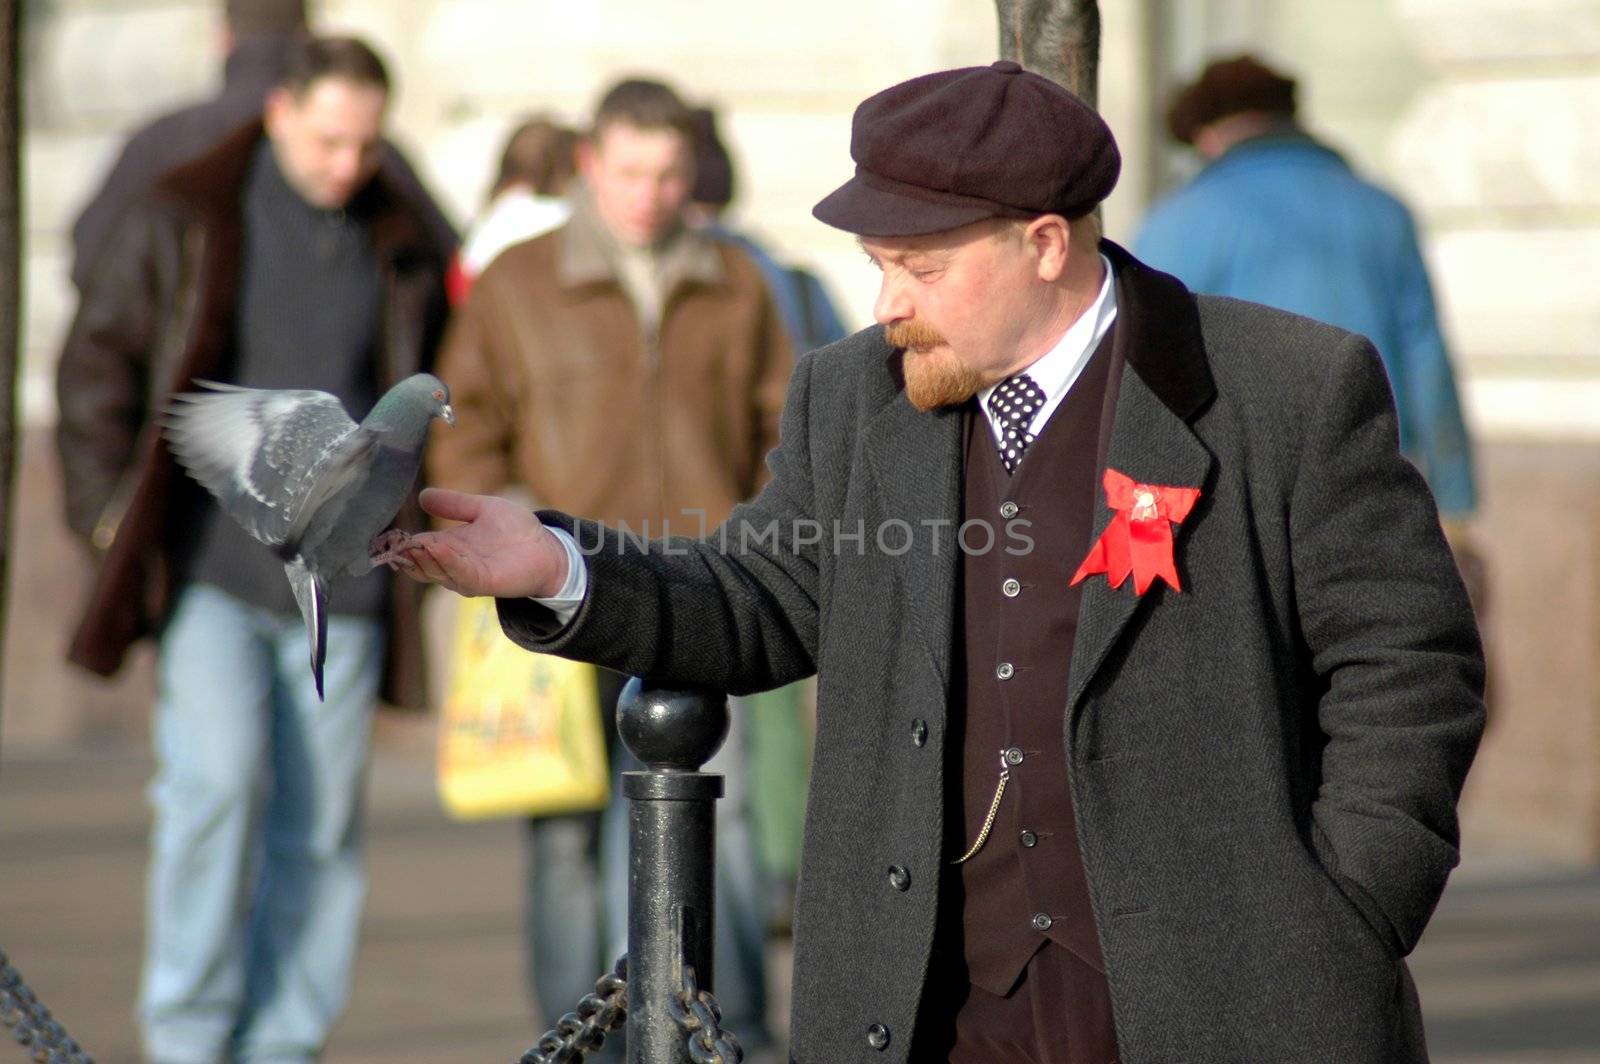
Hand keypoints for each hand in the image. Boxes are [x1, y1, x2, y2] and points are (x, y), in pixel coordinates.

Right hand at [384, 488, 568, 598]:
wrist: (546, 549)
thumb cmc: (516, 531)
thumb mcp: (481, 510)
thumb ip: (454, 504)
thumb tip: (423, 495)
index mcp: (448, 546)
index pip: (415, 547)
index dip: (398, 542)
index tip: (379, 535)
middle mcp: (452, 563)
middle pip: (419, 563)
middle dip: (404, 554)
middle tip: (388, 542)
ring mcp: (466, 575)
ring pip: (435, 570)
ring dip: (422, 558)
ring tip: (409, 543)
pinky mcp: (484, 582)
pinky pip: (461, 574)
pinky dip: (447, 562)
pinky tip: (437, 548)